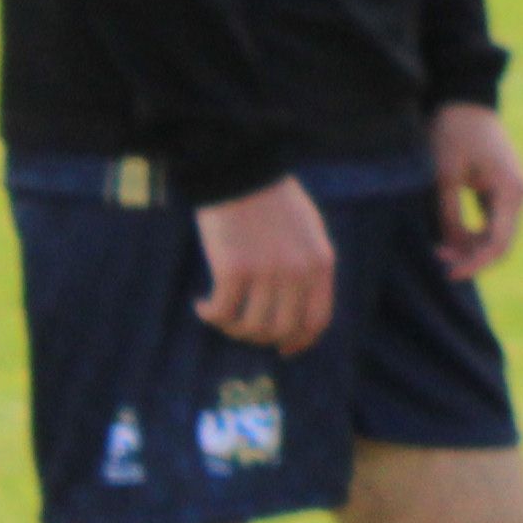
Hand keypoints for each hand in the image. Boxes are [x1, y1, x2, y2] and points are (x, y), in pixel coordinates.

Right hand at [194, 176, 336, 353]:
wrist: (242, 172)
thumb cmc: (272, 199)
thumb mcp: (308, 231)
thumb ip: (308, 266)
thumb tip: (296, 308)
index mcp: (321, 262)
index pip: (317, 319)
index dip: (300, 341)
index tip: (284, 350)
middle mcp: (299, 272)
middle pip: (282, 329)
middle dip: (260, 337)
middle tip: (240, 328)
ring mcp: (267, 272)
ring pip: (250, 327)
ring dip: (231, 327)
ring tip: (220, 313)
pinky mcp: (234, 270)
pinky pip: (221, 312)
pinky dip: (209, 314)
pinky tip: (201, 304)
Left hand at [426, 103, 522, 281]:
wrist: (466, 102)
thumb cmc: (455, 134)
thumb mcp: (445, 176)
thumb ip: (448, 215)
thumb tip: (450, 250)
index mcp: (511, 191)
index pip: (499, 243)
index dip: (476, 264)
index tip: (450, 275)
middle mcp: (518, 195)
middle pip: (500, 243)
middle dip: (471, 257)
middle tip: (438, 263)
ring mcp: (511, 194)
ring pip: (494, 235)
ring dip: (470, 248)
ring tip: (438, 251)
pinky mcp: (500, 191)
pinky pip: (490, 223)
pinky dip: (471, 234)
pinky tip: (447, 238)